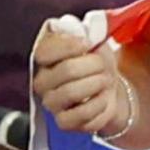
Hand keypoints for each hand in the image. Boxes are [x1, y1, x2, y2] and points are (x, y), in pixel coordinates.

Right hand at [32, 15, 130, 137]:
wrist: (109, 87)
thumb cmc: (96, 61)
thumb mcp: (93, 40)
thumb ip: (84, 30)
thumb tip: (75, 26)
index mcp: (43, 58)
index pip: (45, 51)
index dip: (69, 46)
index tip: (87, 44)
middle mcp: (41, 82)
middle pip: (66, 70)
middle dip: (94, 65)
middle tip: (103, 65)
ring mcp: (51, 104)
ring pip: (72, 92)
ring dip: (98, 83)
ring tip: (105, 80)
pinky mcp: (63, 123)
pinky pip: (82, 113)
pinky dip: (100, 104)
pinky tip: (103, 98)